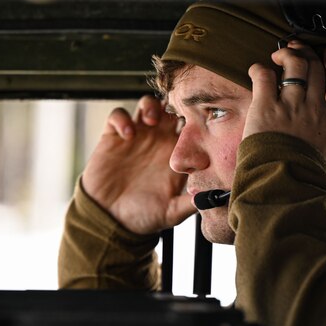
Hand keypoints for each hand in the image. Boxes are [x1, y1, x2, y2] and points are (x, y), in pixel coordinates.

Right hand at [81, 95, 195, 234]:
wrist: (110, 221)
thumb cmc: (142, 217)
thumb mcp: (171, 212)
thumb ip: (191, 203)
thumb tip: (216, 197)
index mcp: (175, 154)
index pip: (190, 126)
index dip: (195, 120)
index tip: (197, 123)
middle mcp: (157, 141)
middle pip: (171, 109)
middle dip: (175, 105)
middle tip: (175, 114)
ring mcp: (136, 137)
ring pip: (147, 105)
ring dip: (151, 106)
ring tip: (152, 121)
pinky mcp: (113, 138)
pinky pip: (118, 116)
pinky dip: (122, 119)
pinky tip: (128, 134)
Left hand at [243, 41, 325, 174]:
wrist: (287, 189)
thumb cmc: (307, 179)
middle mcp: (316, 109)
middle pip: (317, 68)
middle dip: (308, 53)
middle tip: (299, 49)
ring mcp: (292, 107)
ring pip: (295, 65)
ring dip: (287, 54)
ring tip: (279, 54)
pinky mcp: (267, 108)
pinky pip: (265, 76)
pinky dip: (260, 68)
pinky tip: (257, 69)